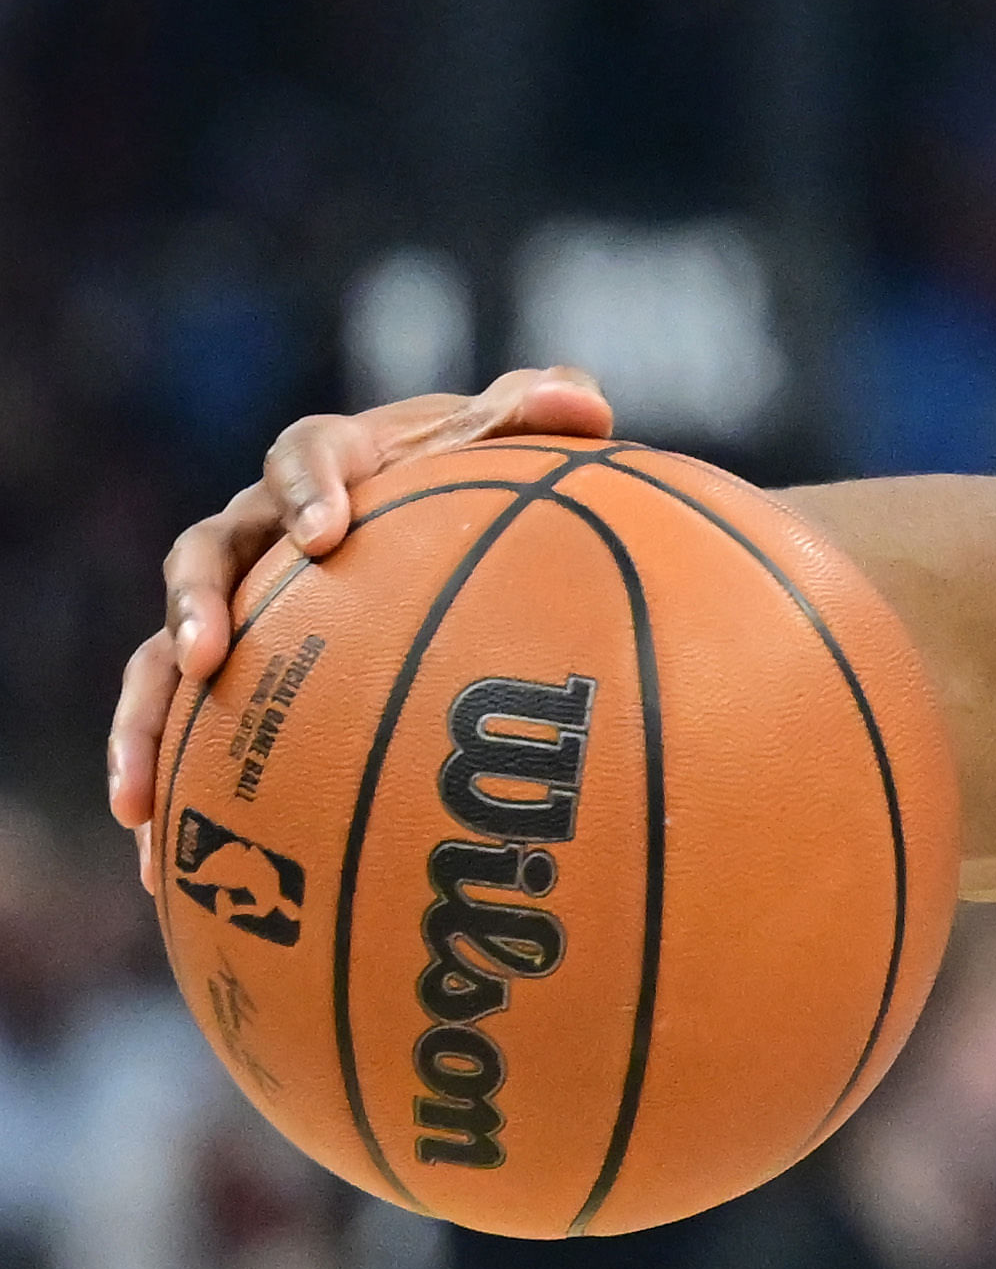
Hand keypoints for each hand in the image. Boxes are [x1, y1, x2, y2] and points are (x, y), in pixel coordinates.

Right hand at [106, 363, 614, 860]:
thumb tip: (584, 399)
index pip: (306, 454)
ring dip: (146, 719)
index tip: (325, 532)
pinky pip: (178, 729)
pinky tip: (159, 868)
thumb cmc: (475, 475)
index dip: (307, 488)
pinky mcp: (224, 672)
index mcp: (329, 462)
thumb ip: (539, 413)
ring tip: (139, 796)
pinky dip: (165, 789)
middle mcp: (256, 530)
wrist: (440, 519)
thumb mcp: (509, 442)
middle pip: (202, 556)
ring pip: (162, 656)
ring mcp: (232, 603)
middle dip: (196, 604)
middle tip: (208, 655)